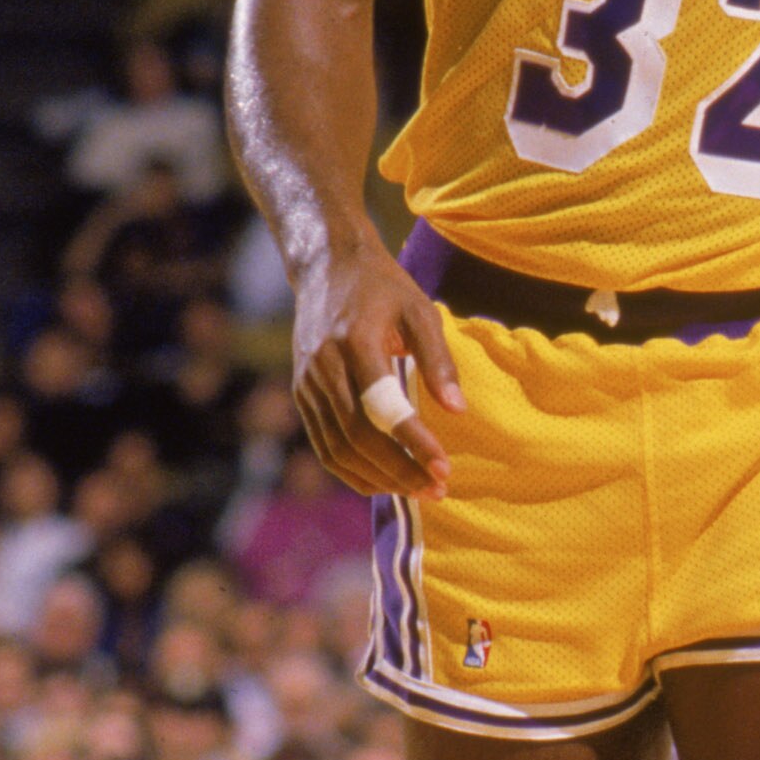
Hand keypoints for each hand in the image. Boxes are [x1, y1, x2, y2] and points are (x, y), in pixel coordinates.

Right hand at [290, 222, 463, 497]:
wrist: (325, 268)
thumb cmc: (383, 288)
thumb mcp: (420, 311)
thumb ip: (439, 360)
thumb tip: (458, 410)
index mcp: (355, 341)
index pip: (382, 406)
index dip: (413, 442)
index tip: (444, 468)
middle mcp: (324, 367)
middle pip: (357, 437)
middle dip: (399, 471)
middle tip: (437, 487)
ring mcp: (307, 384)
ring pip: (338, 449)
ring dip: (378, 479)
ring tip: (418, 491)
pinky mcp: (301, 396)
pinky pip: (324, 446)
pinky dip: (353, 472)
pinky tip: (384, 482)